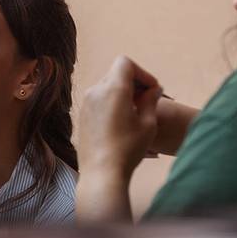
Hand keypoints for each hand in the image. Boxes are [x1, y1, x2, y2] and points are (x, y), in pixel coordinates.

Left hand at [78, 56, 162, 184]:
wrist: (101, 174)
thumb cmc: (128, 149)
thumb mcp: (148, 124)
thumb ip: (151, 100)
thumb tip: (154, 89)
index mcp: (113, 89)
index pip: (125, 63)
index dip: (142, 73)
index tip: (152, 90)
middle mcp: (96, 91)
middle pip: (116, 73)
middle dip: (133, 82)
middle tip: (147, 101)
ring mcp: (86, 103)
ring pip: (106, 86)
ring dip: (122, 92)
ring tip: (135, 112)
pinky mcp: (82, 115)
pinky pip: (98, 99)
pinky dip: (110, 102)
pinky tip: (120, 122)